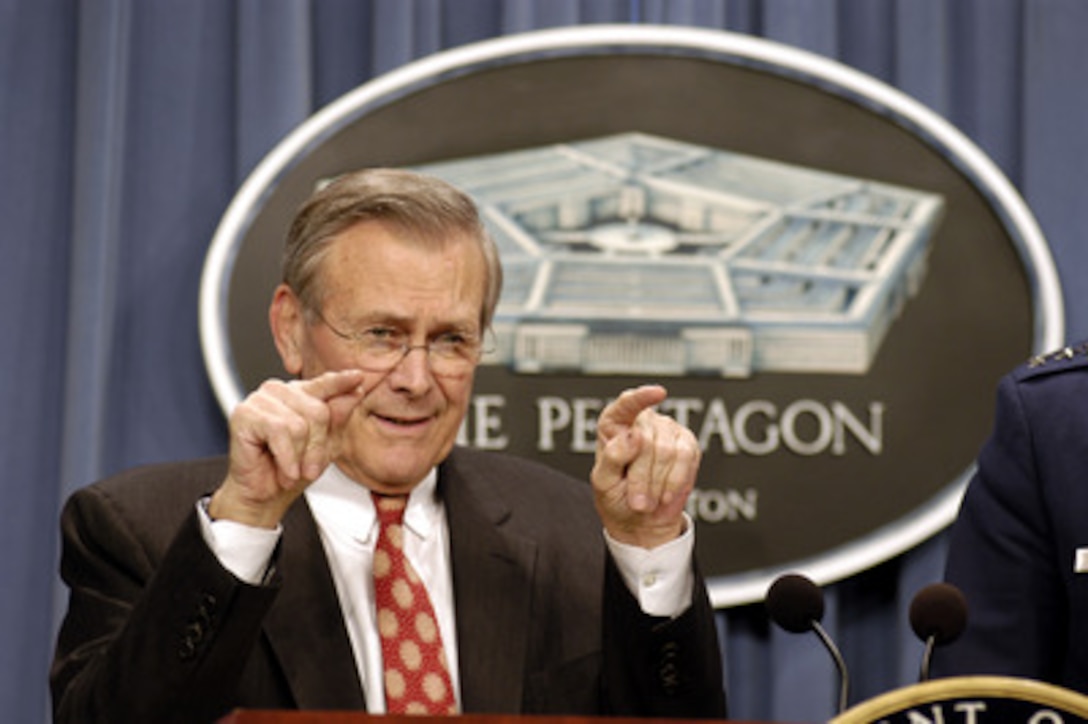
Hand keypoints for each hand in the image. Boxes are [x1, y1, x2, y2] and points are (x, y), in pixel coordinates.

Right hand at [209, 369, 365, 527]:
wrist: (265, 497)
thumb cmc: (292, 471)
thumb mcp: (327, 444)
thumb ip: (339, 417)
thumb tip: (356, 391)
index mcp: (300, 395)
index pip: (326, 384)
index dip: (342, 382)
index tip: (359, 377)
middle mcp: (280, 391)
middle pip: (317, 411)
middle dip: (317, 446)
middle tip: (309, 467)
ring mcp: (261, 399)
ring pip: (299, 424)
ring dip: (300, 456)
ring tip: (293, 470)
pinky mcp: (245, 413)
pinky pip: (279, 431)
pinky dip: (287, 458)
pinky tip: (285, 470)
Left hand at [591, 385, 700, 548]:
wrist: (641, 521)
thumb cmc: (617, 498)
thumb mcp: (603, 483)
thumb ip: (612, 458)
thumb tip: (632, 435)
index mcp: (614, 424)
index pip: (626, 404)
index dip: (641, 398)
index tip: (659, 393)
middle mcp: (642, 421)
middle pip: (647, 442)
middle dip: (642, 479)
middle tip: (637, 501)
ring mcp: (667, 430)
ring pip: (668, 452)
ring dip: (658, 484)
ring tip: (649, 500)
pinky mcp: (688, 445)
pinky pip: (686, 459)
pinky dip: (675, 482)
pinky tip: (666, 494)